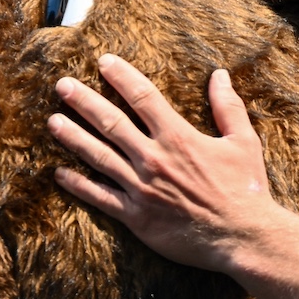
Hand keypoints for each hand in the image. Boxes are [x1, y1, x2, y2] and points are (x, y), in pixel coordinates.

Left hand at [47, 55, 285, 272]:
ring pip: (98, 156)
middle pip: (111, 122)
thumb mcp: (243, 142)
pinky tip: (59, 173)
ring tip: (53, 121)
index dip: (121, 76)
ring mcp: (141, 188)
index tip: (103, 62)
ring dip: (73, 137)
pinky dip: (78, 185)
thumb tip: (220, 75)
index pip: (143, 97)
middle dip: (83, 101)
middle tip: (62, 86)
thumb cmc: (246, 189)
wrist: (243, 237)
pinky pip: (100, 198)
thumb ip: (228, 107)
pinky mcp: (136, 217)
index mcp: (178, 137)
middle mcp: (154, 159)